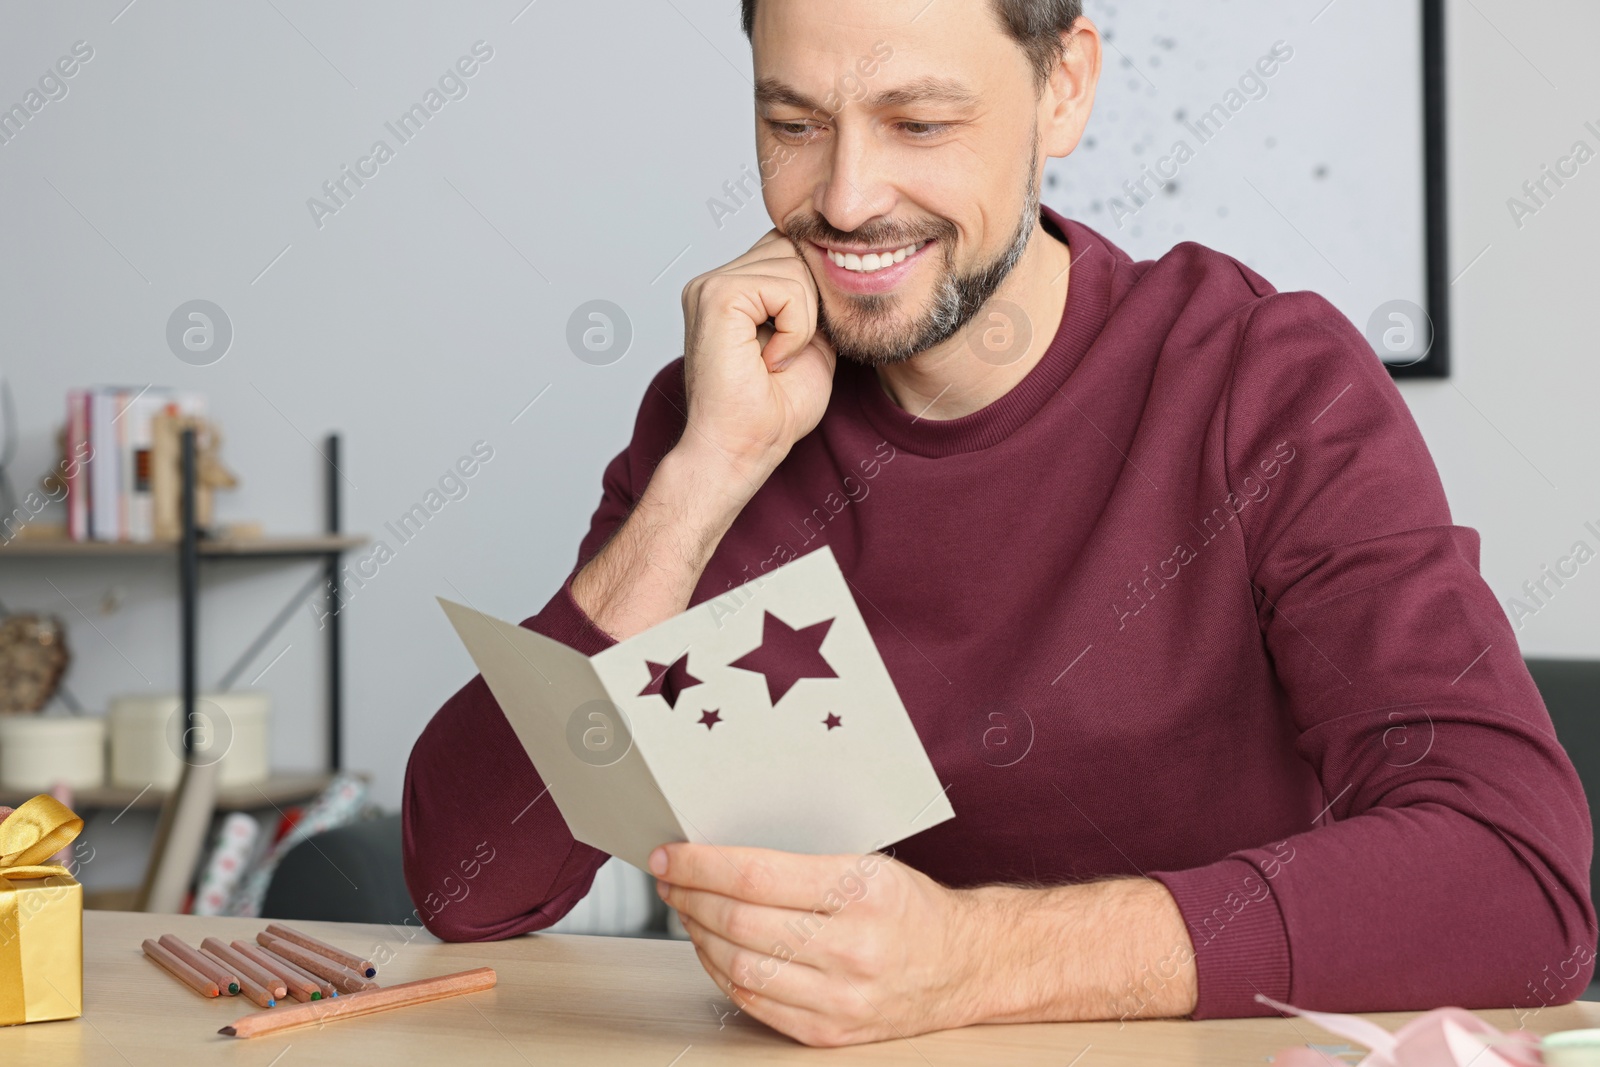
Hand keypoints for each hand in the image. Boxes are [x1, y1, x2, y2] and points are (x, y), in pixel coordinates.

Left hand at [651, 842, 981, 1046]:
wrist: (964, 965)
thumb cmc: (911, 909)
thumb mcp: (868, 866)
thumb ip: (798, 866)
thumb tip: (718, 860)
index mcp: (862, 892)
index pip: (757, 875)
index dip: (701, 865)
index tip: (670, 856)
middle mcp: (853, 948)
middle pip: (740, 923)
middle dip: (690, 898)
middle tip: (671, 881)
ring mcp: (840, 998)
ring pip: (739, 967)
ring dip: (698, 936)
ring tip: (688, 912)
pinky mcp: (829, 1032)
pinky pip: (754, 1003)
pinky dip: (721, 974)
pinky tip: (713, 951)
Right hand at [677, 228, 837, 480]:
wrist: (741, 450)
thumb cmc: (771, 412)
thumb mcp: (812, 343)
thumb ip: (815, 301)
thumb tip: (836, 265)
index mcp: (731, 290)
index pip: (788, 249)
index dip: (812, 291)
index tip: (802, 343)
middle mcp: (715, 281)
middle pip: (793, 248)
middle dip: (811, 301)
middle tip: (791, 353)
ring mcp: (710, 285)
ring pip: (794, 265)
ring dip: (804, 321)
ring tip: (778, 360)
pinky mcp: (716, 296)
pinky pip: (786, 288)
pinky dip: (795, 329)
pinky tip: (773, 361)